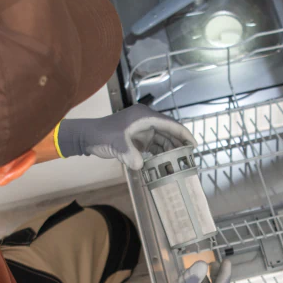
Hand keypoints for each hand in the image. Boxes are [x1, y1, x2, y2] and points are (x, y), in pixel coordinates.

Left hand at [56, 104, 196, 169]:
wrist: (88, 136)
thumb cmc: (102, 135)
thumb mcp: (116, 144)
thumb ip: (129, 154)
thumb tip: (140, 166)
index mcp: (144, 116)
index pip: (169, 123)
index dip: (183, 133)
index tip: (193, 145)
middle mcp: (146, 120)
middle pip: (168, 131)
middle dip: (179, 143)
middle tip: (189, 157)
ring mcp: (142, 129)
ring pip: (162, 138)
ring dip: (170, 149)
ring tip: (179, 162)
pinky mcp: (138, 137)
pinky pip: (154, 144)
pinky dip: (160, 152)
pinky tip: (165, 162)